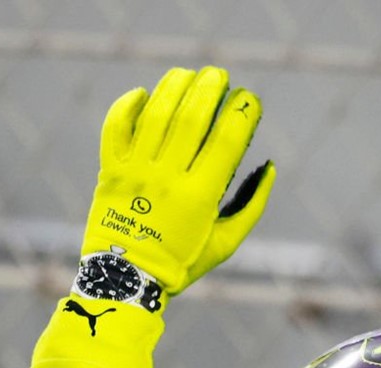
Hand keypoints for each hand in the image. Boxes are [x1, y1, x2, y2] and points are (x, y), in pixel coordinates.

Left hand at [83, 66, 273, 293]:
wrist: (124, 279)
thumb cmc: (180, 264)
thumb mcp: (225, 245)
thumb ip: (251, 206)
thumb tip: (269, 167)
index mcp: (200, 198)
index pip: (226, 141)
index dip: (242, 113)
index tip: (249, 99)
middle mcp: (167, 179)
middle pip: (191, 119)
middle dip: (209, 89)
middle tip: (219, 74)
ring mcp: (136, 173)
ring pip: (156, 115)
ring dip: (174, 87)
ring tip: (188, 74)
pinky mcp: (111, 171)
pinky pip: (117, 127)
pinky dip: (128, 105)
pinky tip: (145, 94)